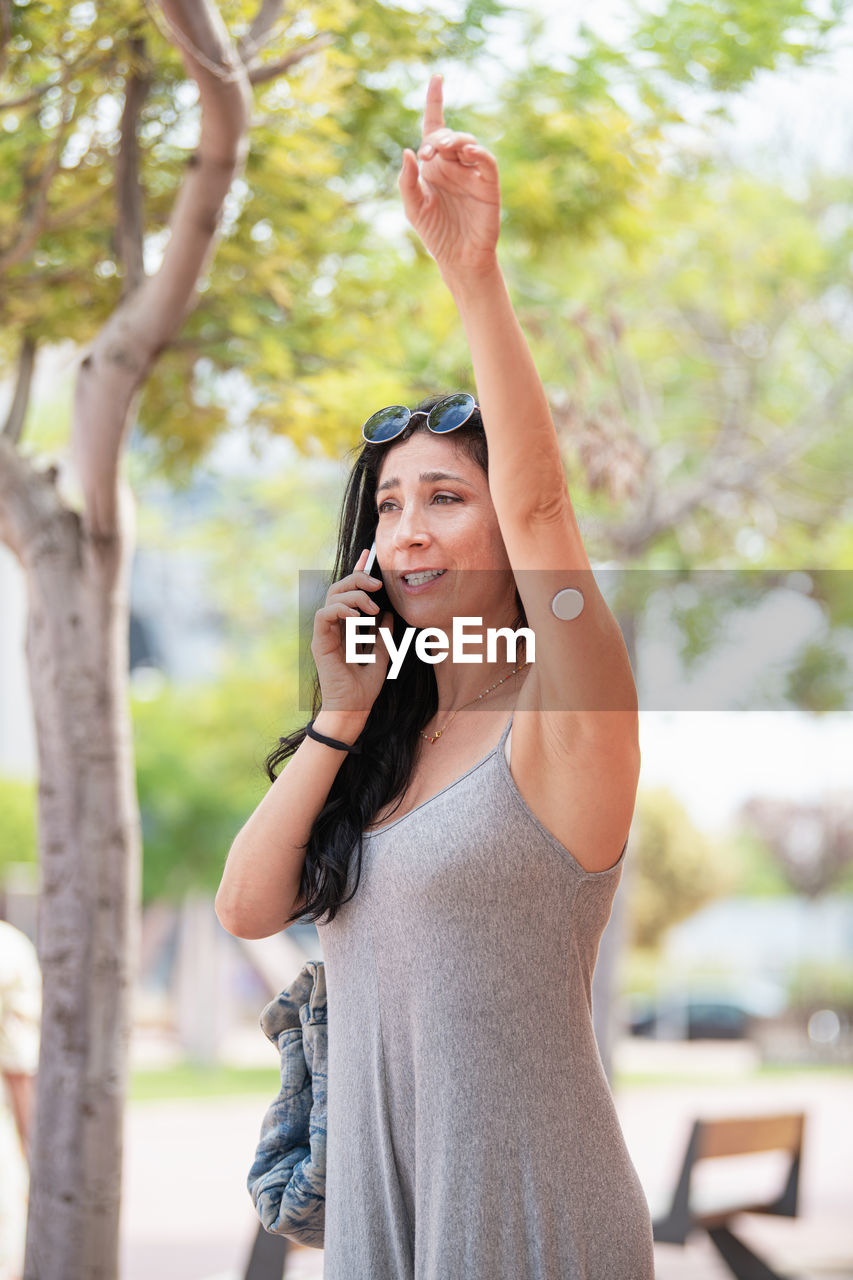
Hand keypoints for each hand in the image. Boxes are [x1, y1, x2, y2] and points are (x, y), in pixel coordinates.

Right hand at [311, 548, 393, 715]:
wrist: (354, 708)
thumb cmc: (365, 686)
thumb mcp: (383, 653)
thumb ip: (384, 633)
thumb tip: (389, 613)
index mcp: (347, 625)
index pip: (349, 592)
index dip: (357, 571)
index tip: (368, 553)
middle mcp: (334, 626)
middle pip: (339, 588)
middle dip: (357, 579)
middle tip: (377, 584)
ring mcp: (325, 633)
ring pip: (331, 597)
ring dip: (353, 595)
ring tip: (372, 606)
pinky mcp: (320, 642)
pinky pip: (324, 615)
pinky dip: (340, 609)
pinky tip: (356, 615)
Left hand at [398, 74, 499, 278]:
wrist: (458, 259)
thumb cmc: (435, 234)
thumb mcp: (413, 207)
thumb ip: (407, 181)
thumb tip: (408, 151)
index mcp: (434, 166)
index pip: (434, 127)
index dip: (435, 102)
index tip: (437, 78)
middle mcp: (453, 165)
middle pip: (448, 135)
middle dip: (438, 136)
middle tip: (429, 151)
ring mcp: (472, 173)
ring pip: (467, 143)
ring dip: (455, 140)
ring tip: (442, 149)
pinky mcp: (488, 185)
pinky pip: (486, 162)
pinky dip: (478, 152)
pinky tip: (467, 151)